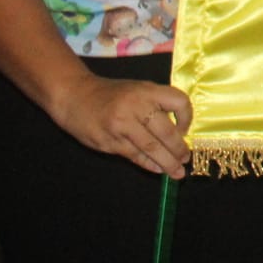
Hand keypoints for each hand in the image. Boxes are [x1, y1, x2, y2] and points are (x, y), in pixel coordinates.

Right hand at [53, 75, 193, 177]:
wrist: (75, 96)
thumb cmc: (112, 94)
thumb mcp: (137, 90)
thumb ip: (156, 105)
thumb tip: (179, 132)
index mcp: (147, 91)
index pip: (179, 102)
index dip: (187, 118)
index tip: (185, 130)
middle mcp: (135, 107)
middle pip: (167, 133)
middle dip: (179, 149)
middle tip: (185, 159)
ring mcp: (121, 126)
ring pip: (151, 149)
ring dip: (167, 163)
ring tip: (177, 172)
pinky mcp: (109, 142)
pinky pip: (135, 156)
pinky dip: (149, 164)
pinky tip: (157, 169)